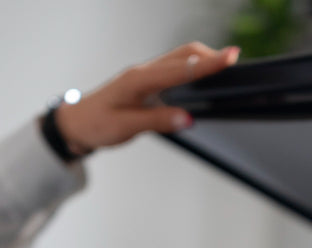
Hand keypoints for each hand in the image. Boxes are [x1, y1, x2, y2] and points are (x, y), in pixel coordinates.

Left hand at [54, 42, 239, 153]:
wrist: (77, 123)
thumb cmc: (97, 124)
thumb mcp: (125, 128)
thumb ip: (158, 121)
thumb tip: (187, 118)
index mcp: (138, 80)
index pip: (180, 69)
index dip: (208, 64)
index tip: (231, 57)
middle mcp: (144, 72)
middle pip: (184, 54)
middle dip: (210, 56)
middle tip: (234, 60)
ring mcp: (146, 74)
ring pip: (180, 58)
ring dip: (203, 60)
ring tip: (224, 66)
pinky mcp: (148, 81)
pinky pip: (175, 68)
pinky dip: (192, 68)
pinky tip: (202, 75)